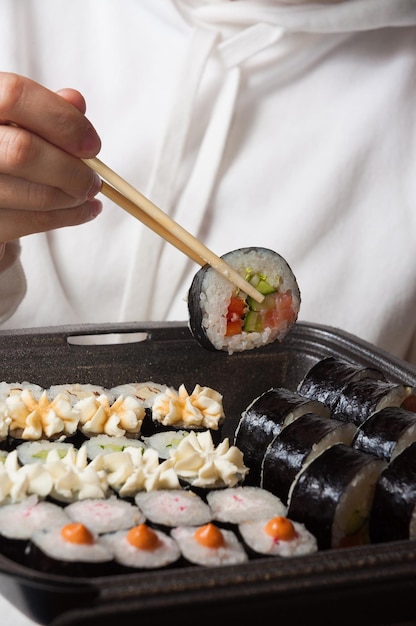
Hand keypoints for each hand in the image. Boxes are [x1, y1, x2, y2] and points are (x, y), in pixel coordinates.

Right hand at [0, 72, 102, 243]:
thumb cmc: (6, 149)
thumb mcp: (21, 120)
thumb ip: (45, 108)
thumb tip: (76, 101)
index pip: (15, 96)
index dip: (61, 119)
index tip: (91, 144)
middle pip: (24, 151)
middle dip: (72, 170)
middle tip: (94, 180)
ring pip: (35, 194)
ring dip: (74, 197)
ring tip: (87, 193)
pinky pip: (34, 222)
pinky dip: (69, 217)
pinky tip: (83, 210)